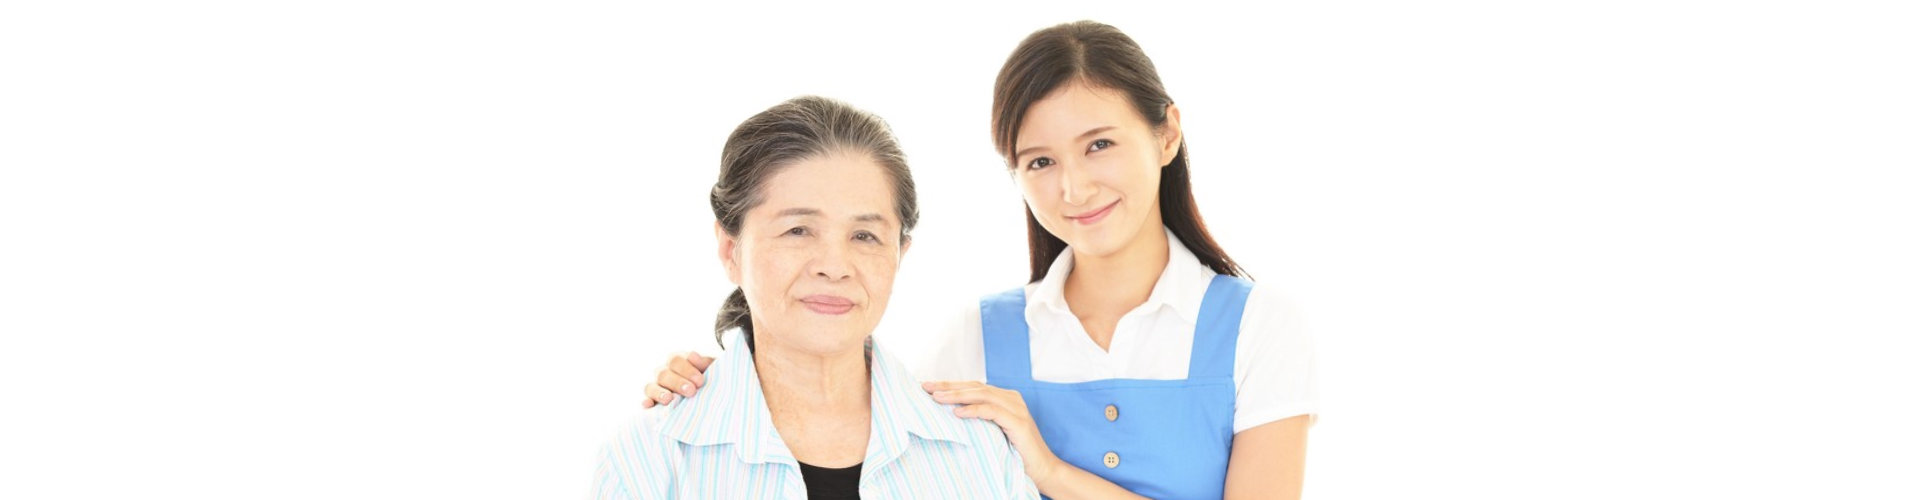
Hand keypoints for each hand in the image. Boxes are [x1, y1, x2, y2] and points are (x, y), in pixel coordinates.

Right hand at [639, 351, 712, 407]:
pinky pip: (646, 400)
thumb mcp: (710, 369)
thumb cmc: (708, 379)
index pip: (675, 360)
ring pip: (651, 386)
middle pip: (663, 374)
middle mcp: (664, 372)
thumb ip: (704, 362)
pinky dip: (646, 402)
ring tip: (669, 399)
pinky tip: (648, 405)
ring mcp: (656, 386)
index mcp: (677, 361)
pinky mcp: (652, 401)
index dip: (686, 369)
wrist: (710, 395)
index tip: (700, 381)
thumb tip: (694, 356)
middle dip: (677, 383)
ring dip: (659, 392)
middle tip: (691, 391)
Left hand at [924, 380, 1062, 485]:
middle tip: (926, 387)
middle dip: (948, 386)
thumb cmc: (1015, 453)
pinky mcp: (1018, 422)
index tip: (928, 386)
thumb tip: (949, 414)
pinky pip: (992, 411)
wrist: (1042, 469)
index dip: (950, 385)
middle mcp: (1011, 398)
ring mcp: (1016, 409)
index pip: (973, 387)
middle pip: (975, 387)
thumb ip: (979, 420)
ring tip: (937, 399)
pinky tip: (957, 413)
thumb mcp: (993, 432)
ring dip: (957, 396)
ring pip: (982, 395)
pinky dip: (974, 410)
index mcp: (1005, 398)